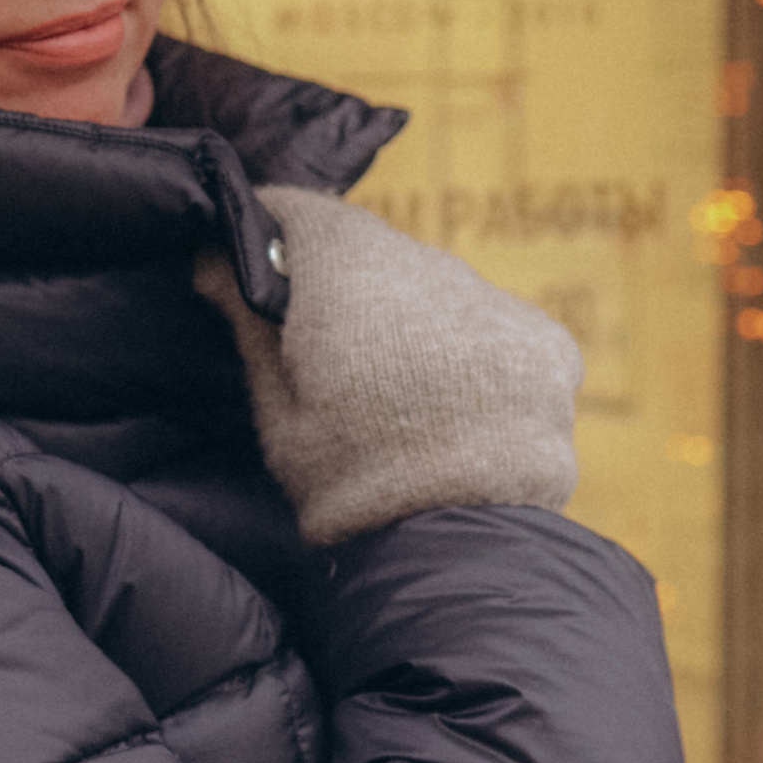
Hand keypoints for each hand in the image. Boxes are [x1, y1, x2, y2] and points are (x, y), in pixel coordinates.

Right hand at [196, 184, 580, 540]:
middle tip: (330, 358)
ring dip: (414, 322)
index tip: (256, 271)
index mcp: (350, 274)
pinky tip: (460, 412)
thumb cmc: (346, 483)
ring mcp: (497, 302)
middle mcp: (430, 267)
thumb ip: (250, 323)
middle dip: (348, 288)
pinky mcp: (549, 342)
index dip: (271, 236)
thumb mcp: (277, 410)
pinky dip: (473, 353)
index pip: (300, 213)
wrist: (458, 549)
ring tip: (402, 399)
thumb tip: (213, 258)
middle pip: (375, 252)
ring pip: (439, 290)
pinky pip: (494, 328)